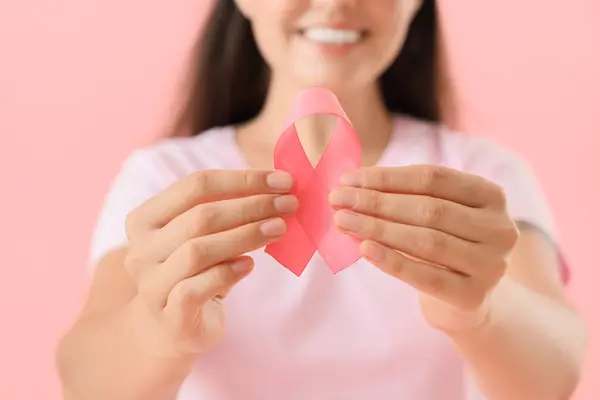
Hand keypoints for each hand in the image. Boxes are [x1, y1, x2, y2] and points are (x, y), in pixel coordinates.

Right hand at [124, 170, 297, 357]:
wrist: (169, 332)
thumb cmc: (194, 275)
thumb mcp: (205, 239)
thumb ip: (228, 214)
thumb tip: (277, 190)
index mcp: (146, 219)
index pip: (195, 185)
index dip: (243, 179)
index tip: (282, 180)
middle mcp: (141, 250)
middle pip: (200, 216)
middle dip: (251, 206)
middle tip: (289, 204)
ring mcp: (151, 285)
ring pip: (198, 250)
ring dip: (245, 235)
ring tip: (279, 228)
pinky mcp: (169, 317)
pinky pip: (196, 288)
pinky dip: (227, 273)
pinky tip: (250, 265)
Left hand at [330, 165, 519, 330]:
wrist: (466, 301)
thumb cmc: (442, 246)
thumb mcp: (434, 214)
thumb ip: (404, 196)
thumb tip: (351, 183)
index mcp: (490, 195)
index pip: (432, 177)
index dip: (386, 177)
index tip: (348, 179)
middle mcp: (499, 228)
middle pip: (429, 208)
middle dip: (376, 202)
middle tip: (337, 199)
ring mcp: (491, 264)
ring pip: (427, 240)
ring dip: (378, 228)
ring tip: (343, 221)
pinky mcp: (474, 297)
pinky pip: (426, 277)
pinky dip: (392, 261)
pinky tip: (364, 249)